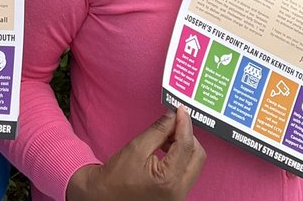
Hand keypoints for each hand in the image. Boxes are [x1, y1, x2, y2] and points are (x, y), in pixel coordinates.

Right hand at [66, 107, 204, 200]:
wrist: (105, 196)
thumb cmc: (116, 176)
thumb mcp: (136, 148)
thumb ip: (158, 131)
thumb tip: (173, 117)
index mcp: (168, 180)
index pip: (185, 146)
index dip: (184, 124)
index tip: (180, 110)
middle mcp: (178, 191)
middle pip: (197, 156)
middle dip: (187, 136)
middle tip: (173, 123)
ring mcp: (179, 195)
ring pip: (194, 164)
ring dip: (184, 146)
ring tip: (166, 136)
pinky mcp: (176, 195)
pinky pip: (186, 171)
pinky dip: (180, 157)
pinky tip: (166, 148)